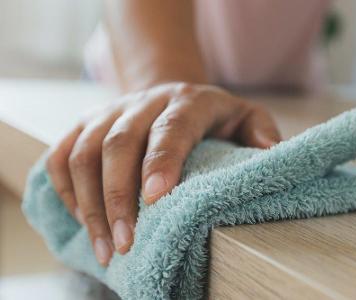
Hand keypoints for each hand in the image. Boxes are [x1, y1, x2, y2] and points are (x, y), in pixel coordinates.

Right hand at [46, 82, 280, 265]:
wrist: (171, 94)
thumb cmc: (212, 116)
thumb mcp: (245, 116)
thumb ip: (260, 131)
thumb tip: (269, 153)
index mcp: (187, 100)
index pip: (171, 128)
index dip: (161, 161)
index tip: (155, 200)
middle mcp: (143, 102)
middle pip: (118, 144)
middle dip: (118, 198)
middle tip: (125, 244)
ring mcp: (109, 112)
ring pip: (84, 153)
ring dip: (88, 204)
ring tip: (104, 248)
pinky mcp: (85, 124)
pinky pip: (62, 155)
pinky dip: (66, 191)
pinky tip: (83, 221)